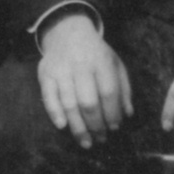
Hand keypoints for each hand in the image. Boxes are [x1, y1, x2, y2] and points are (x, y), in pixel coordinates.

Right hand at [34, 12, 132, 147]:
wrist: (67, 31)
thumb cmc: (96, 53)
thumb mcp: (115, 64)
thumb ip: (124, 88)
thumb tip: (128, 115)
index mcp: (101, 61)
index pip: (108, 92)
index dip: (113, 113)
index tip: (115, 127)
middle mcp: (80, 65)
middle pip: (88, 102)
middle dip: (96, 125)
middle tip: (101, 139)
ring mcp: (60, 69)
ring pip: (69, 103)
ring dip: (78, 126)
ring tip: (86, 142)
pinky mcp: (45, 73)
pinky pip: (48, 96)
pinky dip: (54, 112)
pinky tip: (63, 126)